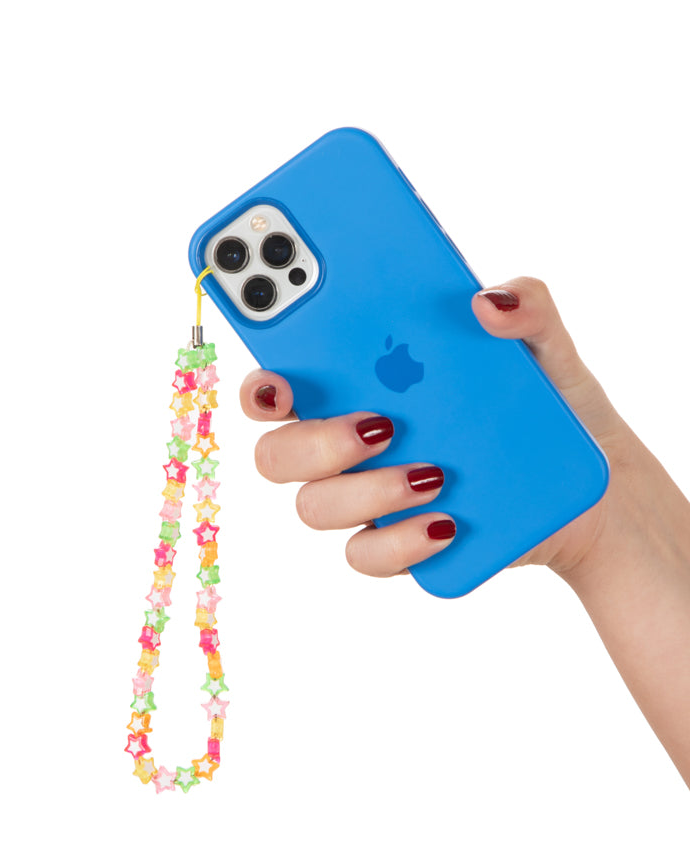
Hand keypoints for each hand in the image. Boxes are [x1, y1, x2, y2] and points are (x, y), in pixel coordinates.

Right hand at [240, 276, 631, 579]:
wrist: (597, 492)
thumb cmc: (552, 409)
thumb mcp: (548, 347)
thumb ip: (526, 305)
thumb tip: (485, 302)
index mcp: (360, 383)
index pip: (281, 383)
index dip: (260, 384)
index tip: (276, 380)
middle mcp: (350, 444)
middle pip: (278, 453)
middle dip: (312, 440)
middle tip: (377, 424)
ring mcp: (370, 499)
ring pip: (315, 506)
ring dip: (365, 489)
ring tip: (434, 473)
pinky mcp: (401, 547)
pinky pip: (368, 555)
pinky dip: (401, 540)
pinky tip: (448, 521)